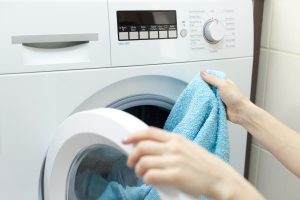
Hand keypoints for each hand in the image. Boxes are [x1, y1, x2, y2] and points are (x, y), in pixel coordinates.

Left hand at [122, 127, 240, 198]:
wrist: (219, 178)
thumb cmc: (204, 164)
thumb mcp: (187, 147)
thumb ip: (170, 145)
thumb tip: (152, 147)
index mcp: (176, 139)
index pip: (149, 132)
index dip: (134, 135)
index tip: (125, 140)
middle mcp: (173, 148)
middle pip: (142, 146)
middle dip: (132, 155)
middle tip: (131, 162)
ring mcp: (174, 161)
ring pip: (144, 162)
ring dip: (138, 169)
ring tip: (141, 174)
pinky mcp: (175, 176)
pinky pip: (151, 175)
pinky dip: (146, 178)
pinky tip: (149, 180)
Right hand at [200, 70, 249, 123]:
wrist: (240, 112)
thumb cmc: (235, 97)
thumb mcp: (222, 85)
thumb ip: (211, 79)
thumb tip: (202, 71)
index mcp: (223, 83)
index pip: (211, 78)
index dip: (203, 78)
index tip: (195, 80)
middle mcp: (220, 90)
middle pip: (208, 88)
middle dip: (202, 89)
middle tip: (195, 90)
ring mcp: (219, 99)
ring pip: (208, 97)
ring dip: (204, 98)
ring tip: (196, 97)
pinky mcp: (217, 107)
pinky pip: (209, 105)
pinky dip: (206, 105)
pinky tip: (201, 104)